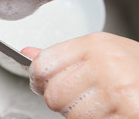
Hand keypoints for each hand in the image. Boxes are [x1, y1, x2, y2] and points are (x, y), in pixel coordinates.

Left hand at [22, 32, 138, 117]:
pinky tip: (110, 112)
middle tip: (76, 97)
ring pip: (70, 115)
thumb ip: (61, 55)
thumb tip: (27, 54)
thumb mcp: (99, 52)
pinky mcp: (128, 111)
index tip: (41, 83)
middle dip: (59, 101)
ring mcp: (117, 89)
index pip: (42, 64)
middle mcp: (104, 63)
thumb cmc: (133, 67)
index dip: (37, 79)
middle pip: (53, 94)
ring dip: (79, 115)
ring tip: (98, 105)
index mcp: (93, 45)